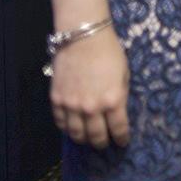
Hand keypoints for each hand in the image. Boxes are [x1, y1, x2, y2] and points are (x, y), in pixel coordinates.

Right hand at [51, 28, 129, 149]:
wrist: (82, 36)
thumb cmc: (108, 51)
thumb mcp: (123, 73)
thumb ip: (120, 94)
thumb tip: (117, 109)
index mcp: (113, 100)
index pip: (118, 129)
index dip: (121, 138)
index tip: (122, 142)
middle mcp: (92, 108)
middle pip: (96, 136)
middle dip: (102, 143)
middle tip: (104, 143)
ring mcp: (72, 105)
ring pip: (76, 134)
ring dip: (83, 139)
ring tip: (87, 139)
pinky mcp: (57, 100)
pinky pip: (60, 122)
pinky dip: (66, 128)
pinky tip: (71, 127)